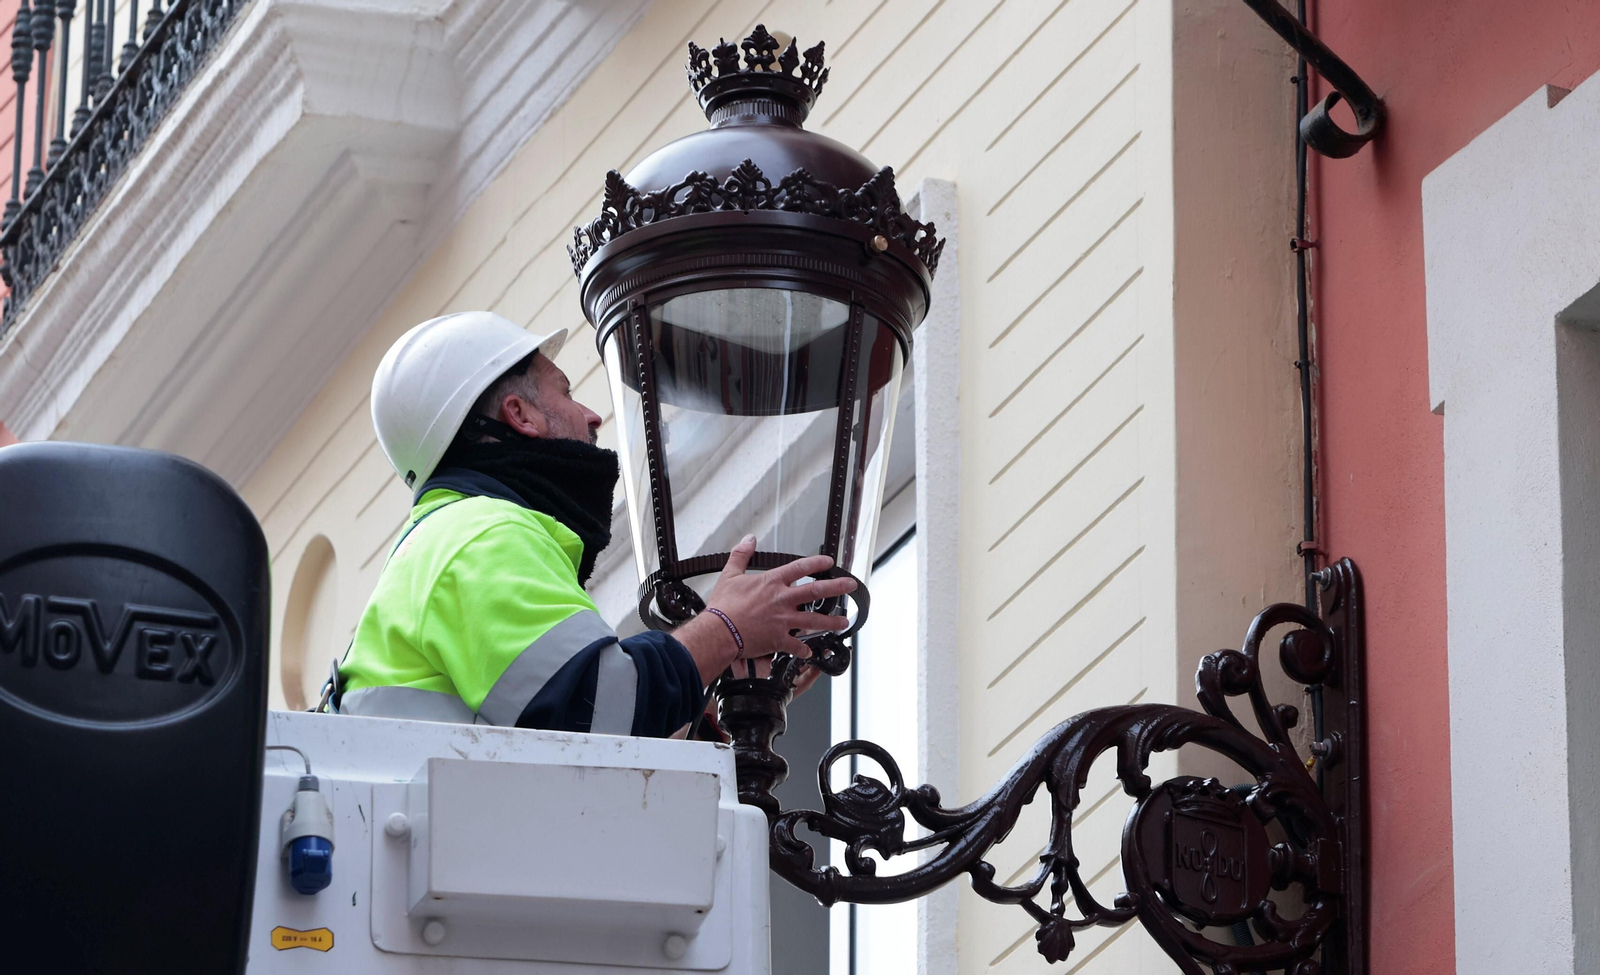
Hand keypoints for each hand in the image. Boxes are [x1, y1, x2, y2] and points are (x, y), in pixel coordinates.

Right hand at [674, 535, 857, 684]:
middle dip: (837, 587)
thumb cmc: (723, 606)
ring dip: (831, 621)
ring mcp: (783, 620)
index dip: (817, 563)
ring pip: (814, 620)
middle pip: (816, 591)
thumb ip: (741, 554)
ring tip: (844, 622)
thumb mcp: (730, 574)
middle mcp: (782, 599)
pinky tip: (809, 651)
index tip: (829, 562)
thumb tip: (748, 539)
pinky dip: (804, 649)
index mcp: (772, 582)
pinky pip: (797, 645)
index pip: (800, 567)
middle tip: (850, 586)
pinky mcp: (779, 639)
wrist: (719, 632)